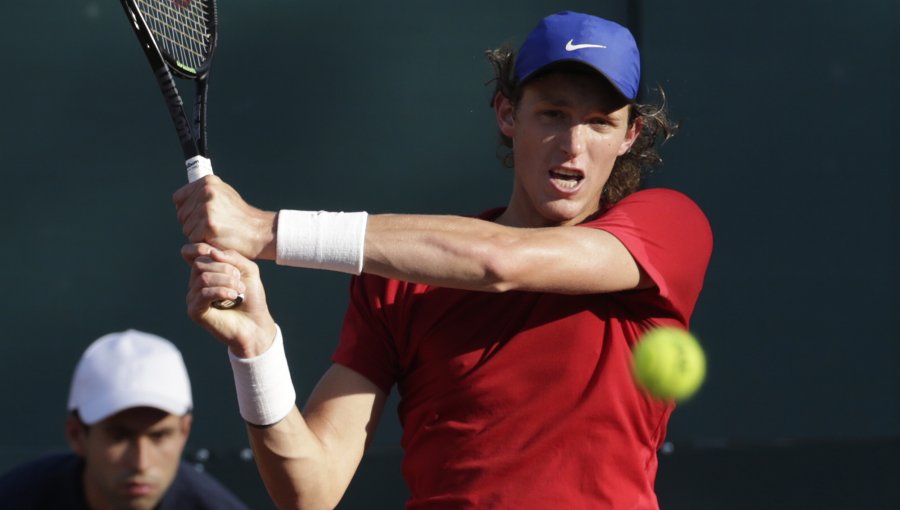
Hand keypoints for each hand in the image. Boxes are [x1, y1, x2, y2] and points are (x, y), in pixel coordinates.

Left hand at [173, 176, 277, 259]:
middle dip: (192, 224)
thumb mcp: (224, 195)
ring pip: (186, 228)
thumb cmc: (241, 217)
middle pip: (181, 215)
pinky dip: (203, 242)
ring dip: (197, 235)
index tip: (197, 217)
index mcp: (208, 182)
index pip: (179, 198)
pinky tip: (217, 239)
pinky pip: (193, 239)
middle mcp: (206, 191)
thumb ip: (204, 194)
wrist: (260, 231)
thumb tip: (181, 200)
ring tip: (216, 232)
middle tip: (212, 227)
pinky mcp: (209, 226)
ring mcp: (207, 209)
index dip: (185, 210)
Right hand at [183, 243, 277, 357]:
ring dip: (226, 282)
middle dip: (225, 269)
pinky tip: (234, 296)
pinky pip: (203, 293)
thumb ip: (233, 257)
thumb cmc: (252, 297)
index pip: (196, 253)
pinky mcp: (194, 311)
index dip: (210, 252)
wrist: (255, 325)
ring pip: (203, 278)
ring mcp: (193, 297)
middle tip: (240, 282)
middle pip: (200, 264)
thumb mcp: (248, 271)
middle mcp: (195, 283)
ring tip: (239, 291)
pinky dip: (221, 291)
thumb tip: (211, 252)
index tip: (232, 265)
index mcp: (206, 271)